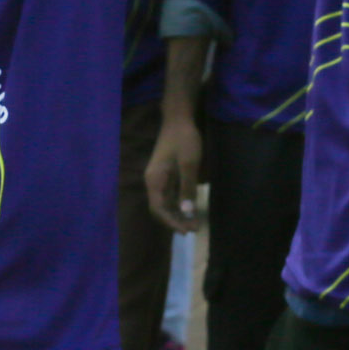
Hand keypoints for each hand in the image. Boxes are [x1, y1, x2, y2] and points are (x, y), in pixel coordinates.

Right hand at [144, 111, 205, 225]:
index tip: (186, 230)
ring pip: (165, 203)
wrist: (179, 119)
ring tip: (194, 222)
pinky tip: (190, 208)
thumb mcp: (189, 164)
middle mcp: (153, 181)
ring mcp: (160, 178)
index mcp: (154, 180)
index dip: (171, 222)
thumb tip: (186, 211)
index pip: (158, 209)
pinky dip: (179, 204)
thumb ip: (187, 188)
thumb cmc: (184, 140)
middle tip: (194, 228)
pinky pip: (170, 195)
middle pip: (160, 208)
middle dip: (176, 220)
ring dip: (178, 213)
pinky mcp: (167, 174)